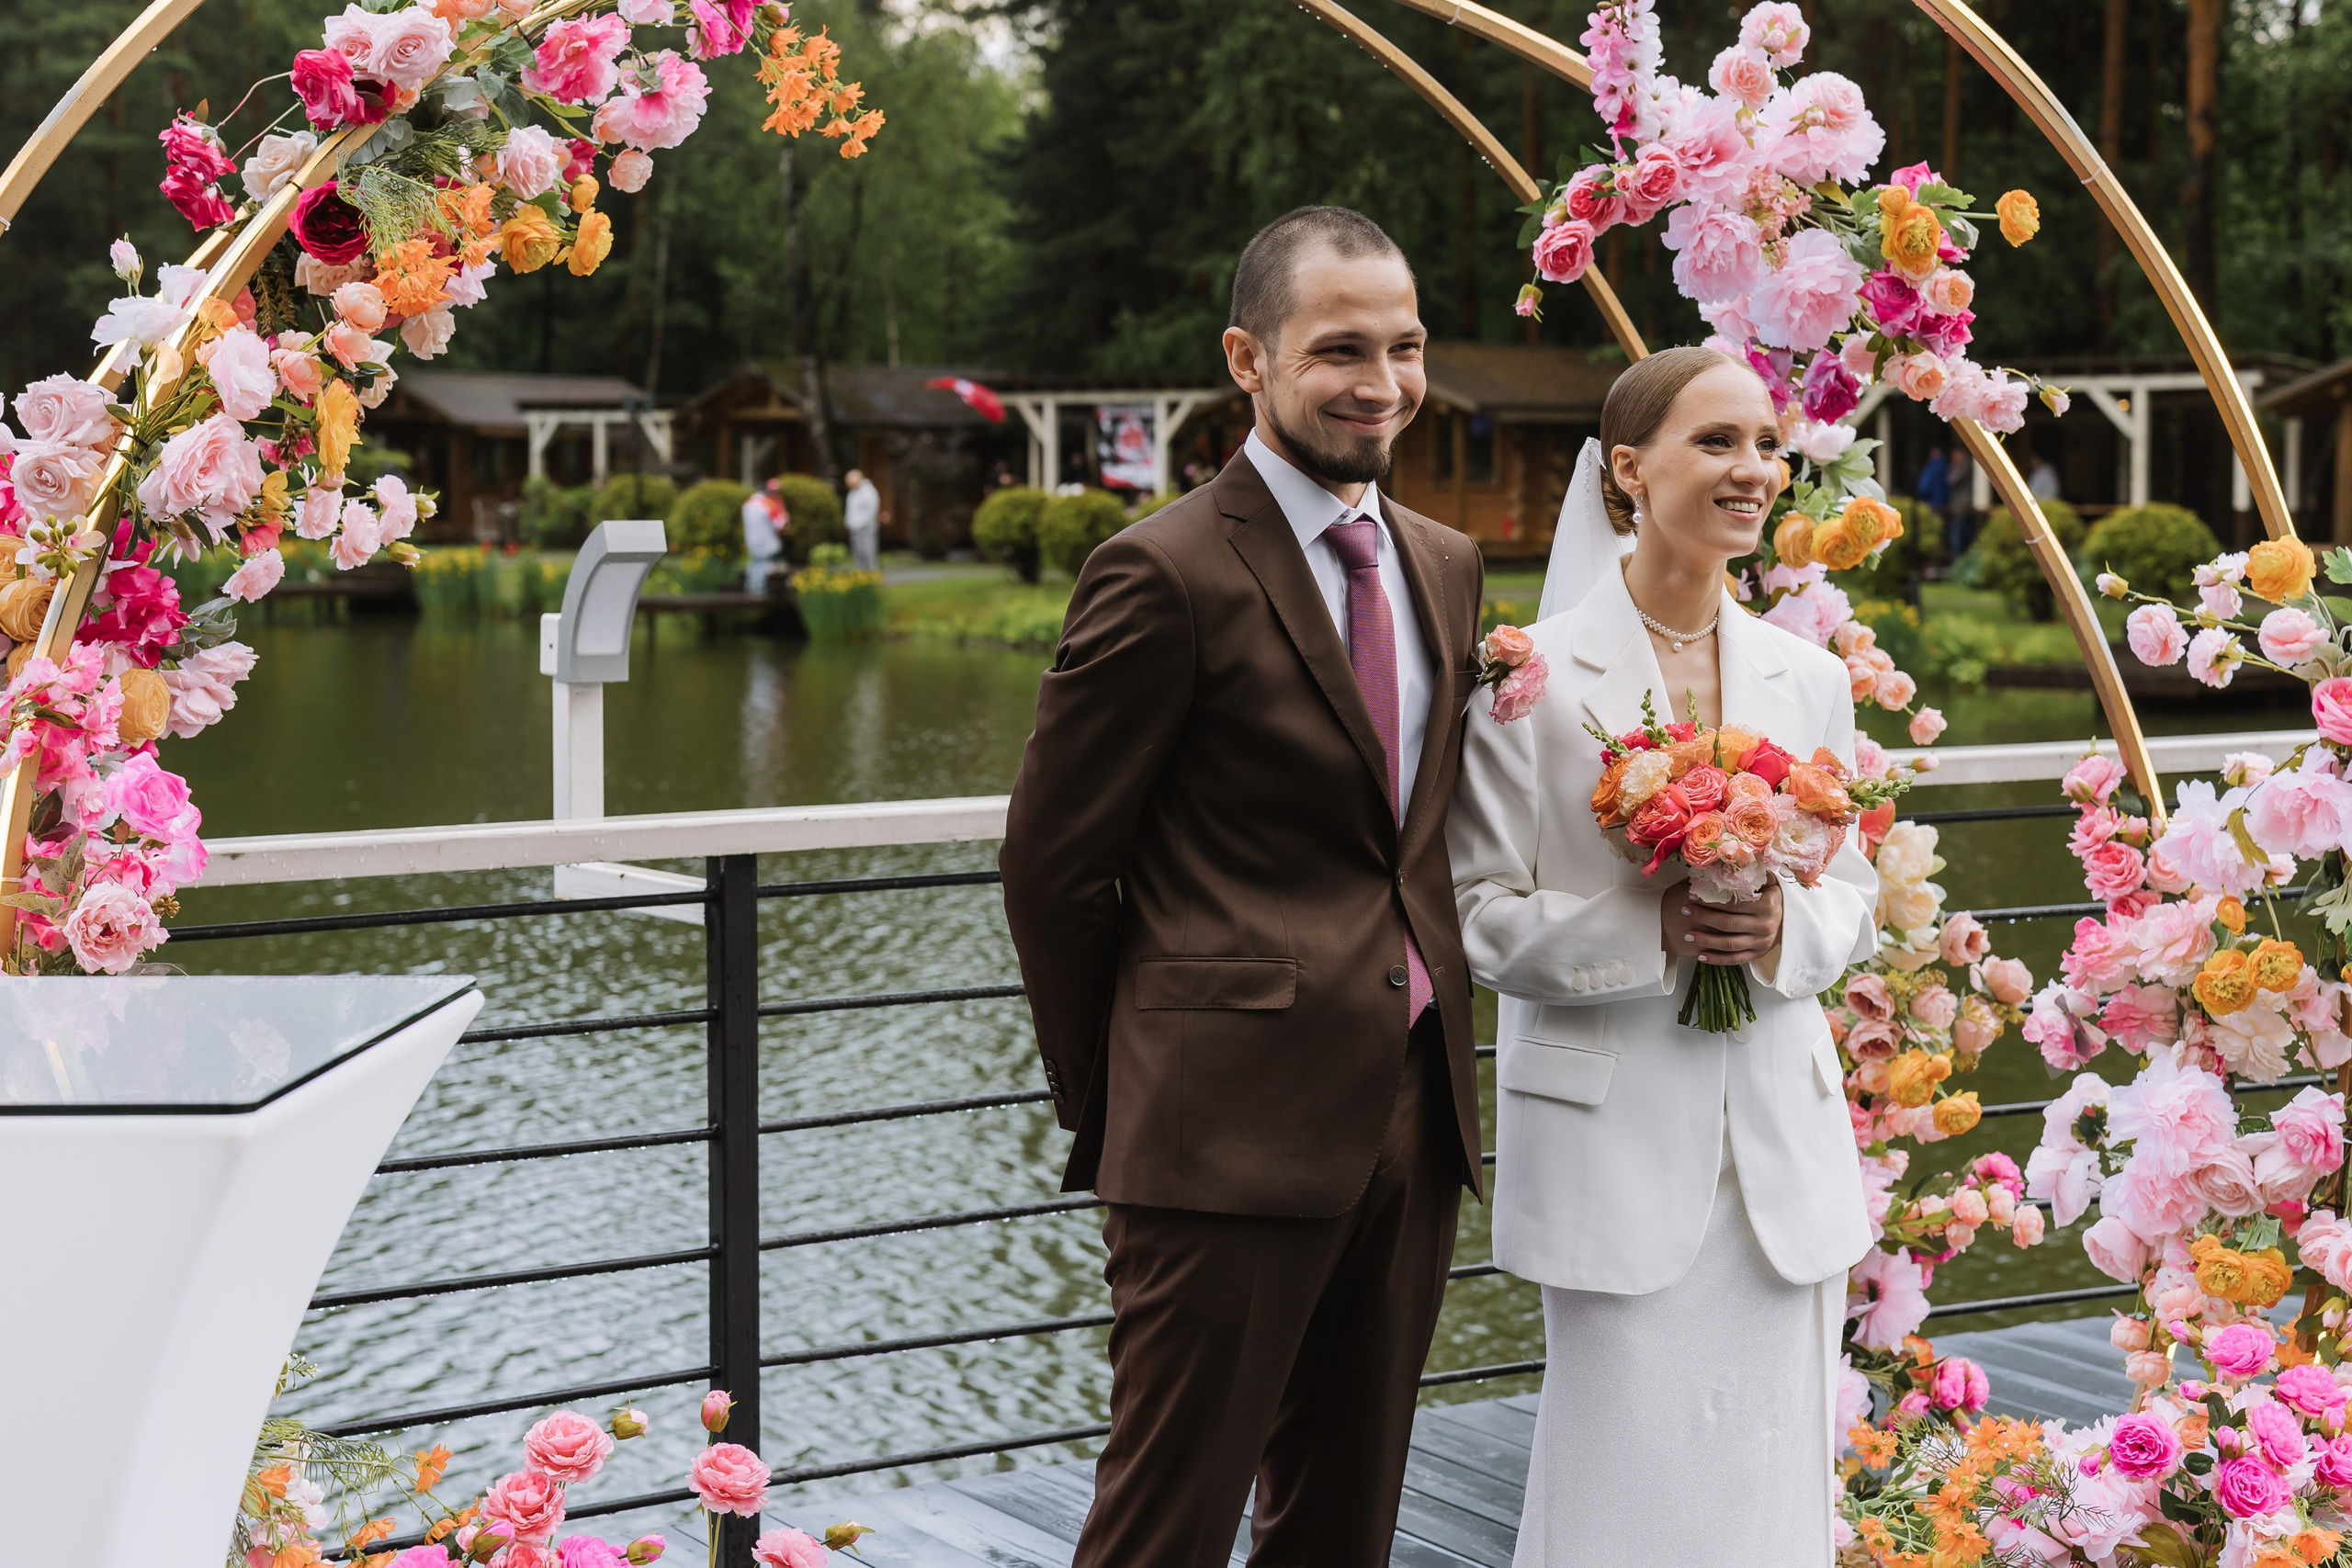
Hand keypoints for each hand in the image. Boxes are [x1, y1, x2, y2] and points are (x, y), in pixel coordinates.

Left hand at [1660, 879, 1782, 966]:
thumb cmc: (1770, 896)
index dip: (1710, 900)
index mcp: (1767, 906)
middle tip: (1684, 911)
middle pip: (1728, 924)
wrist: (1788, 919)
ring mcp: (1761, 943)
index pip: (1733, 904)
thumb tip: (1724, 862)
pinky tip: (1700, 955)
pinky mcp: (1757, 955)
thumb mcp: (1766, 882)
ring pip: (1729, 944)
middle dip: (1703, 917)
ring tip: (1687, 935)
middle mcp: (1765, 926)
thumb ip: (1749, 875)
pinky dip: (1716, 959)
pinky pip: (1734, 959)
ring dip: (1706, 940)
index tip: (1691, 895)